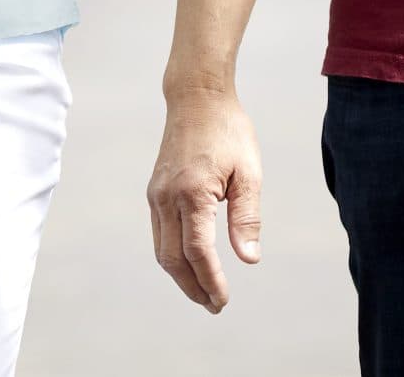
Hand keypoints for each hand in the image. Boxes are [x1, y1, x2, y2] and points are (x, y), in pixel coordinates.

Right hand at [148, 87, 264, 311]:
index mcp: (193, 193)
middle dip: (193, 287)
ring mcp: (156, 195)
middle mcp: (167, 197)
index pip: (198, 252)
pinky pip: (159, 234)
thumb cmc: (228, 131)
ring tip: (204, 292)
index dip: (210, 280)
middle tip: (215, 305)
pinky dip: (173, 256)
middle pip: (174, 259)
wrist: (196, 98)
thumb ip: (247, 217)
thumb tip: (248, 259)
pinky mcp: (154, 191)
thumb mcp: (249, 172)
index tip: (223, 300)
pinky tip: (190, 263)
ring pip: (162, 250)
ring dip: (181, 276)